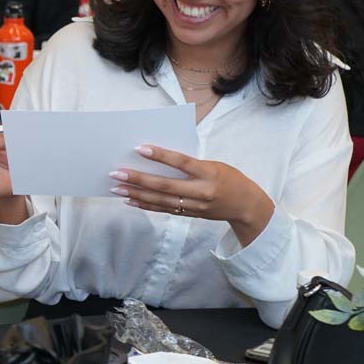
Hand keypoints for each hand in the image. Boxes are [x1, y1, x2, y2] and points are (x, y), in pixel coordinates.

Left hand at [108, 145, 274, 245]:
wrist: (246, 206)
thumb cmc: (229, 178)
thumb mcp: (214, 165)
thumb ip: (190, 165)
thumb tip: (159, 159)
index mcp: (209, 173)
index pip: (182, 162)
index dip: (160, 155)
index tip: (140, 148)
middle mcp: (201, 191)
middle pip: (165, 186)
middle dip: (138, 179)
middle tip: (116, 173)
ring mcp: (195, 206)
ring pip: (160, 201)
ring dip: (136, 194)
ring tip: (117, 188)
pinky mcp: (189, 214)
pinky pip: (163, 210)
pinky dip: (145, 205)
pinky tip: (130, 200)